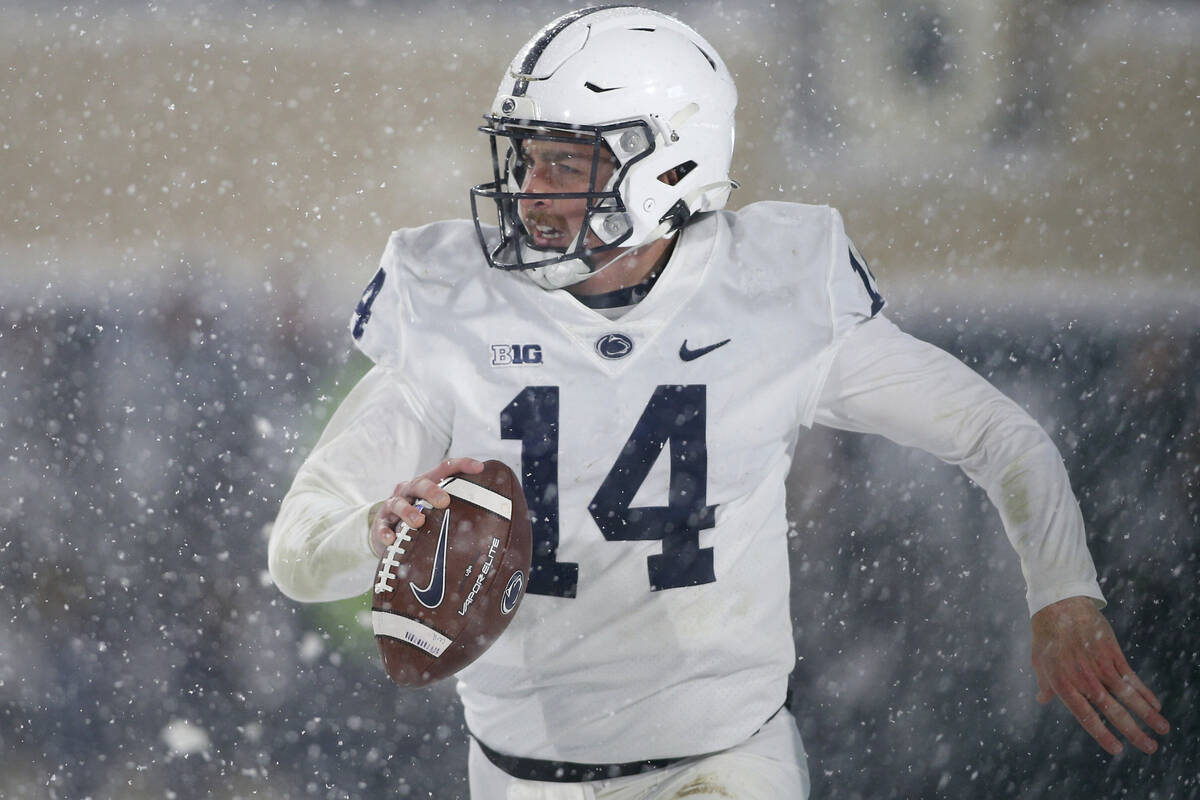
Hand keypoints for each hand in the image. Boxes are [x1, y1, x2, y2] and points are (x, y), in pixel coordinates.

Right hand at [368, 457, 485, 556]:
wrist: (385, 529)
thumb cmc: (420, 518)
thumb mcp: (436, 510)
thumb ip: (458, 510)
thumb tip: (496, 522)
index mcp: (426, 483)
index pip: (445, 468)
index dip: (462, 465)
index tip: (480, 467)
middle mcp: (409, 490)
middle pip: (421, 484)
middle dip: (432, 491)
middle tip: (445, 502)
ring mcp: (393, 505)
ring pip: (399, 503)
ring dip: (408, 512)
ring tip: (419, 522)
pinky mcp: (380, 522)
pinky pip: (381, 526)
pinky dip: (385, 532)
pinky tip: (391, 540)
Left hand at [1031, 596, 1169, 754]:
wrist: (1059, 605)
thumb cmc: (1047, 636)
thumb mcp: (1039, 662)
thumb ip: (1045, 684)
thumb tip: (1042, 700)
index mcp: (1064, 684)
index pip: (1086, 716)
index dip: (1103, 734)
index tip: (1118, 750)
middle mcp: (1083, 678)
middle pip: (1112, 710)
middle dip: (1134, 731)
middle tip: (1150, 748)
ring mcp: (1099, 665)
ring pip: (1128, 695)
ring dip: (1148, 714)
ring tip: (1163, 730)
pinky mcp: (1112, 652)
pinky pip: (1131, 676)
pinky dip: (1145, 691)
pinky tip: (1157, 704)